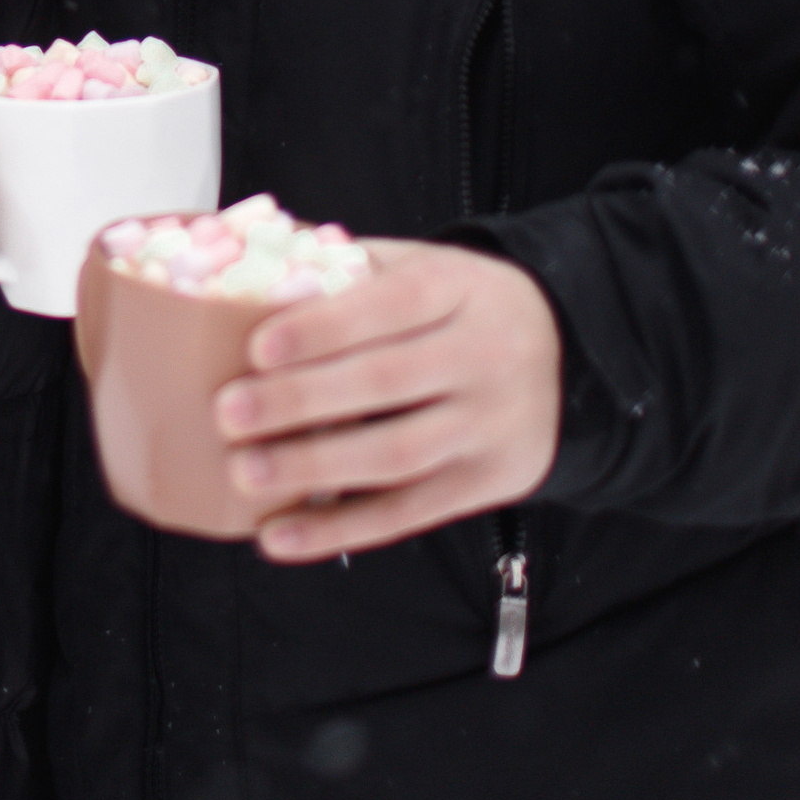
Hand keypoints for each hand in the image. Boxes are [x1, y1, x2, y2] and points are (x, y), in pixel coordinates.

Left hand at [213, 241, 559, 562]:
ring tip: (247, 471)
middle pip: (387, 382)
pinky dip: (339, 529)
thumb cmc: (462, 305)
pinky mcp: (491, 482)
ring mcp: (491, 425)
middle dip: (302, 400)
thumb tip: (250, 276)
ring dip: (313, 468)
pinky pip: (408, 512)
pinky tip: (280, 534)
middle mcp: (485, 356)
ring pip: (397, 454)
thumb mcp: (425, 265)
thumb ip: (350, 269)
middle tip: (230, 412)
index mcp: (460, 288)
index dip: (323, 328)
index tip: (258, 347)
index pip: (391, 305)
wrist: (568, 354)